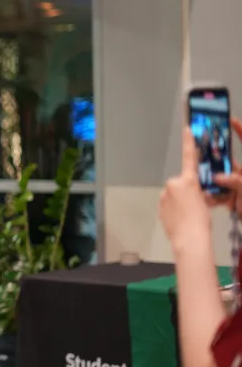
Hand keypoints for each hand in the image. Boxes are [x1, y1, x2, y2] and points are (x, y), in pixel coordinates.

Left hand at [159, 127, 211, 254]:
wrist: (189, 238)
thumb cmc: (201, 221)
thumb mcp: (206, 202)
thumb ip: (199, 193)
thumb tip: (197, 193)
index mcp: (188, 181)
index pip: (189, 157)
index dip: (188, 142)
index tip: (186, 128)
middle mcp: (173, 184)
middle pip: (181, 184)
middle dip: (186, 192)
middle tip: (194, 205)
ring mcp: (164, 195)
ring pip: (174, 195)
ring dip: (179, 201)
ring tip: (187, 215)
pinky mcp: (159, 205)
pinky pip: (167, 204)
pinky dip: (173, 209)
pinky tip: (179, 218)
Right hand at [210, 117, 241, 213]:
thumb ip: (236, 182)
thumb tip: (219, 177)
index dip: (240, 130)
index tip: (230, 121)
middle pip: (228, 163)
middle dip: (215, 162)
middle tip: (202, 156)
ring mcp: (238, 186)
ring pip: (221, 180)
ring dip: (212, 182)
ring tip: (203, 182)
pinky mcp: (233, 198)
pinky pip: (220, 194)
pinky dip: (214, 196)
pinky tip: (208, 197)